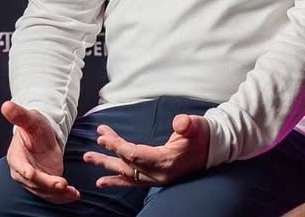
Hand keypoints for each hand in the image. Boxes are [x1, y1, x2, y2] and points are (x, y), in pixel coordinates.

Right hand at [1, 100, 79, 203]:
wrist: (42, 136)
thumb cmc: (35, 127)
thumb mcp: (31, 119)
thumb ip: (20, 115)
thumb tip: (6, 105)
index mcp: (16, 156)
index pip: (19, 165)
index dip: (25, 170)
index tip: (31, 173)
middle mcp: (23, 172)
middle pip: (34, 181)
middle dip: (47, 183)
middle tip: (61, 184)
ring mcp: (35, 179)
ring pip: (44, 189)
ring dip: (57, 193)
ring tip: (72, 193)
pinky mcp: (46, 183)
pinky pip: (52, 192)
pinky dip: (63, 196)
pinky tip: (74, 196)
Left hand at [83, 113, 210, 187]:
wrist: (215, 148)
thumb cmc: (204, 134)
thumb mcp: (197, 125)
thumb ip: (187, 124)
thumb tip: (180, 122)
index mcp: (166, 161)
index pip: (134, 155)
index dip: (118, 146)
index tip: (103, 137)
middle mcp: (158, 174)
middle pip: (127, 165)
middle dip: (108, 155)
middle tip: (92, 148)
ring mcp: (157, 178)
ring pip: (127, 174)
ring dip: (107, 167)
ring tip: (90, 160)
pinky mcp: (157, 178)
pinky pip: (133, 181)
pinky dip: (117, 180)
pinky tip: (104, 181)